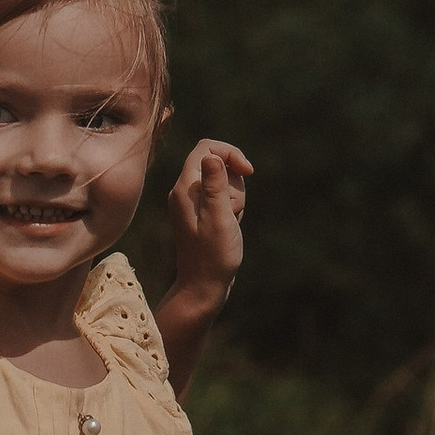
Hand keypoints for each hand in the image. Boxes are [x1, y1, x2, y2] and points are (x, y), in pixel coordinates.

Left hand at [166, 138, 250, 302]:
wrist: (203, 287)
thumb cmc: (213, 256)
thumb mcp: (219, 218)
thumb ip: (215, 186)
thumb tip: (211, 155)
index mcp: (185, 187)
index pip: (206, 148)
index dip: (231, 154)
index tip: (249, 171)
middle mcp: (184, 190)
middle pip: (218, 165)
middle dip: (234, 183)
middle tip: (232, 211)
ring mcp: (192, 202)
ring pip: (223, 182)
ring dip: (235, 198)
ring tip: (231, 222)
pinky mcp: (201, 213)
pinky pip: (223, 199)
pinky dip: (232, 209)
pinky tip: (230, 228)